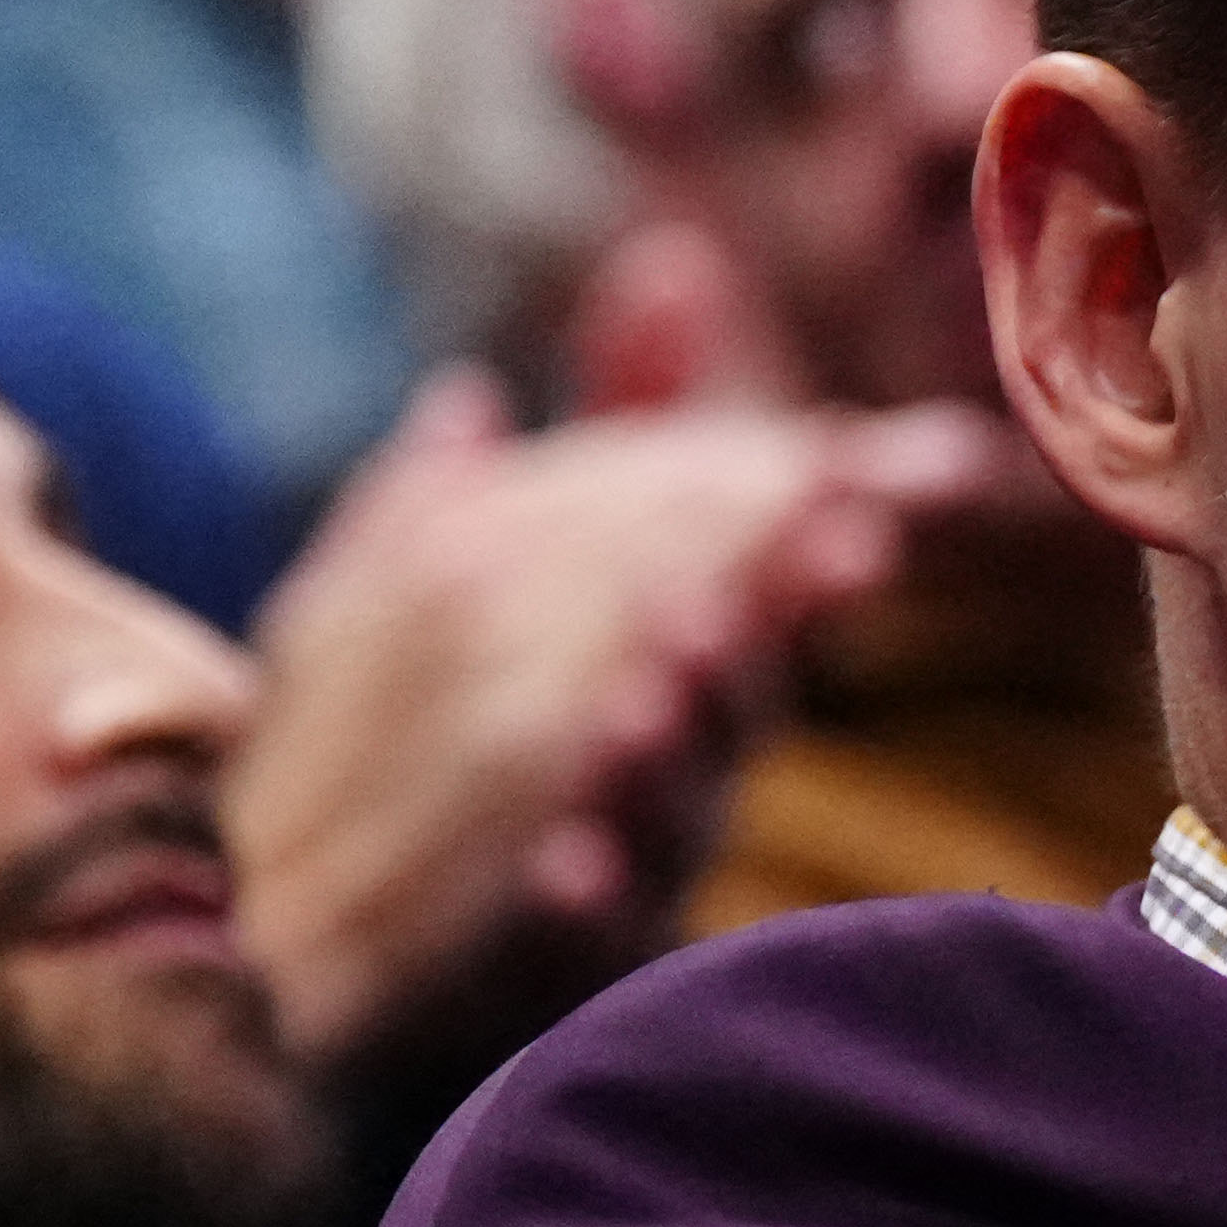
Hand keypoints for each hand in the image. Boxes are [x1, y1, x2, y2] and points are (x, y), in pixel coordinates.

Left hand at [222, 371, 1025, 1058]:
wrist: (310, 902)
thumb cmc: (444, 699)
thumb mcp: (510, 527)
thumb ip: (613, 416)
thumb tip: (680, 267)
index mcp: (681, 645)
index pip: (776, 566)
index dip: (840, 519)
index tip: (917, 472)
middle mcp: (675, 751)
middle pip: (749, 688)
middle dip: (764, 634)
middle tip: (750, 585)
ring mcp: (622, 856)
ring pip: (677, 806)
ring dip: (672, 750)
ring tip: (644, 702)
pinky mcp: (549, 958)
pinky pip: (580, 937)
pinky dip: (583, 897)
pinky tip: (566, 862)